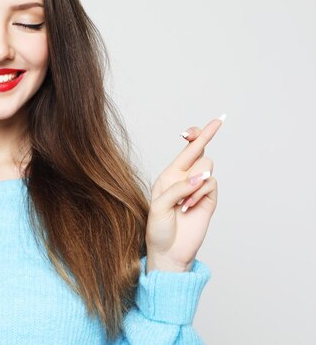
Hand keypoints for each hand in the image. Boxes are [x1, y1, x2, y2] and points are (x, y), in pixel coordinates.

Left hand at [145, 114, 224, 272]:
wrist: (169, 252)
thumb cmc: (158, 229)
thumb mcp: (159, 206)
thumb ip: (177, 188)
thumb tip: (201, 177)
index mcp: (169, 176)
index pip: (186, 150)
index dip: (196, 134)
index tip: (208, 124)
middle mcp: (184, 179)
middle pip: (200, 151)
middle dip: (206, 135)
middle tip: (218, 122)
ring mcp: (198, 189)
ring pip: (207, 167)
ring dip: (195, 181)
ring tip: (183, 203)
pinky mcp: (209, 201)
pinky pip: (211, 184)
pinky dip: (199, 193)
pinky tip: (188, 208)